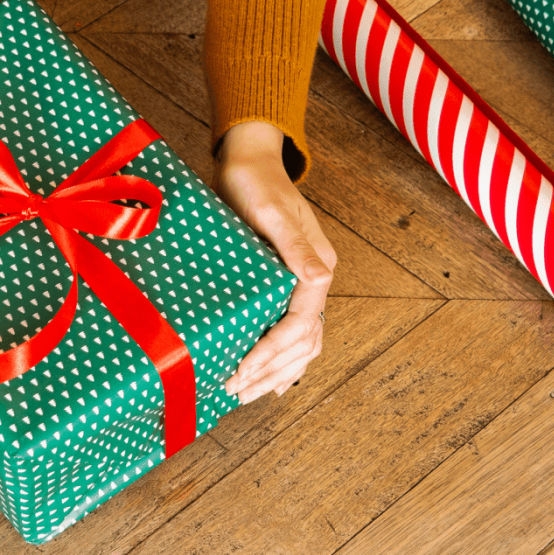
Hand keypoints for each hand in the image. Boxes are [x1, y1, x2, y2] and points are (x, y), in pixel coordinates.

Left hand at [214, 122, 335, 404]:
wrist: (248, 161)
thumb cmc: (254, 182)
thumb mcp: (269, 209)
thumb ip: (293, 244)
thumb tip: (318, 279)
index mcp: (316, 268)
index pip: (299, 325)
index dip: (271, 353)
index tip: (241, 371)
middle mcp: (314, 280)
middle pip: (303, 342)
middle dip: (270, 372)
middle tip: (235, 393)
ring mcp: (300, 284)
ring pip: (300, 343)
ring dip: (275, 372)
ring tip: (245, 393)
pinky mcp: (282, 284)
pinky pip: (290, 331)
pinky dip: (281, 359)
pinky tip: (268, 379)